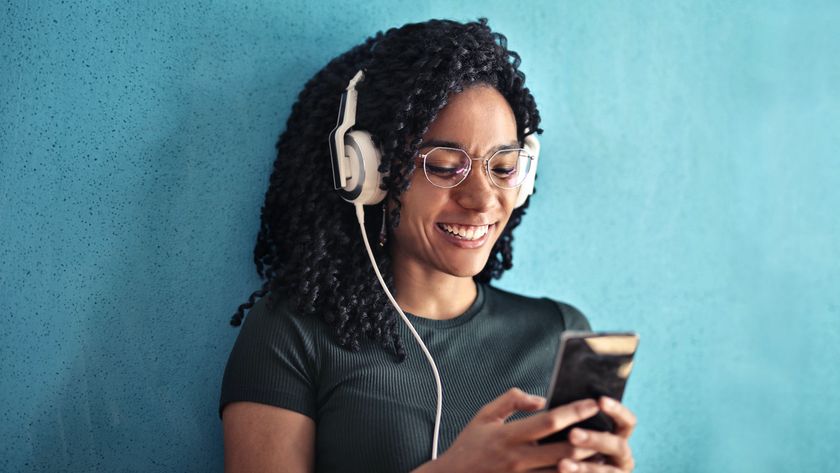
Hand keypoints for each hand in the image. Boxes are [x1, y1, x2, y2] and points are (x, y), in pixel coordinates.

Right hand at [413, 388, 601, 472]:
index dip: (573, 412)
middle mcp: (517, 459)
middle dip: (589, 439)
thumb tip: (540, 398)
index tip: (592, 403)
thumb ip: (511, 400)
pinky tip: (583, 469)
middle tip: (608, 428)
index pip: (548, 422)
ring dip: (586, 463)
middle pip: (563, 450)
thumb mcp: (484, 415)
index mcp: (508, 436)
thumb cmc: (469, 445)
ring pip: (563, 472)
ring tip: (605, 451)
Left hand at [559, 397, 636, 471]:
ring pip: (607, 471)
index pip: (627, 421)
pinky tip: (561, 472)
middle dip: (595, 440)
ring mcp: (617, 472)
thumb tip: (551, 403)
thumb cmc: (570, 445)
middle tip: (572, 434)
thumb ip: (574, 420)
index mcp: (619, 436)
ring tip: (562, 463)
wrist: (554, 468)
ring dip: (584, 467)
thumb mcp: (575, 432)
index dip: (617, 410)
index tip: (600, 400)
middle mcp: (622, 456)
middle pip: (618, 445)